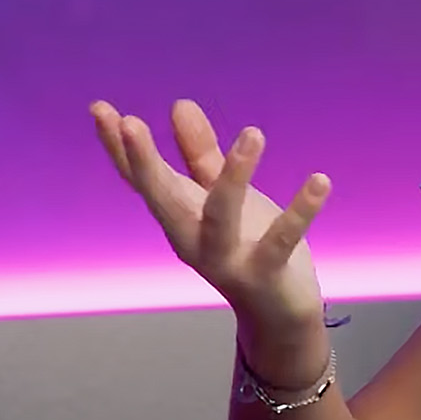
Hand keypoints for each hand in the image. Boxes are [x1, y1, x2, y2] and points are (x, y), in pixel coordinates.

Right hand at [91, 99, 332, 376]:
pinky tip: (320, 181)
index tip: (100, 108)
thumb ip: (201, 154)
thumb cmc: (247, 246)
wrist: (278, 315)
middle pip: (162, 199)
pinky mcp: (265, 273)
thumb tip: (179, 104)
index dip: (119, 148)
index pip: (141, 180)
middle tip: (130, 122)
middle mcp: (193, 239)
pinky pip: (283, 240)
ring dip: (235, 175)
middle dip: (144, 163)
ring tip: (254, 133)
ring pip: (222, 215)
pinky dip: (301, 211)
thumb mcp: (220, 196)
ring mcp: (226, 259)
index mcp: (180, 217)